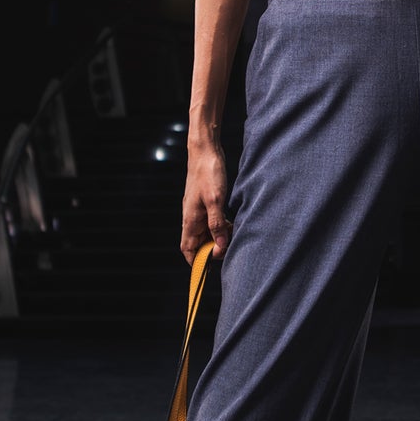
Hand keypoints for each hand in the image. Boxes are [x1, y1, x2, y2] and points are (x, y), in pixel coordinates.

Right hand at [181, 139, 232, 261]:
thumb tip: (220, 246)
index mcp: (190, 219)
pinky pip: (209, 221)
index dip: (196, 262)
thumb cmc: (209, 172)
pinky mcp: (203, 202)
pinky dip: (219, 227)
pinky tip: (229, 223)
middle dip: (210, 250)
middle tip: (227, 248)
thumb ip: (217, 225)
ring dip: (216, 238)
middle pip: (197, 243)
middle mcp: (190, 216)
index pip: (188, 249)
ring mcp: (196, 209)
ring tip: (231, 235)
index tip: (209, 270)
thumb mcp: (216, 200)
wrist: (204, 150)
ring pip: (204, 232)